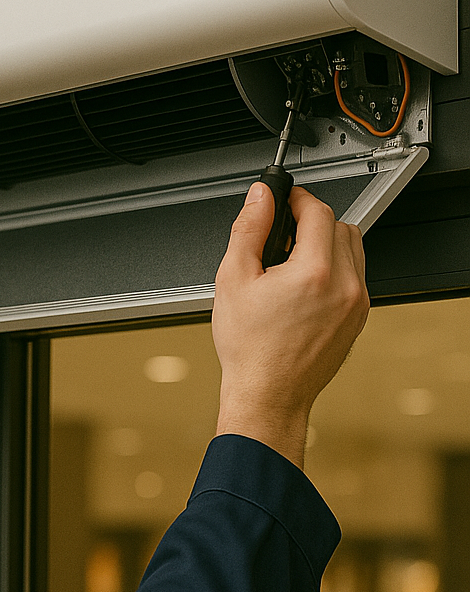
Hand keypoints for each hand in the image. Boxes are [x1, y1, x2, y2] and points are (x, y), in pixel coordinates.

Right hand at [212, 181, 368, 468]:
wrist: (269, 394)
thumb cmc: (249, 348)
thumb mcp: (233, 279)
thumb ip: (248, 229)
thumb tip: (261, 197)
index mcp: (314, 273)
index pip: (318, 211)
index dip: (297, 198)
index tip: (283, 200)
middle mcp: (345, 286)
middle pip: (340, 225)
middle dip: (311, 221)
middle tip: (282, 236)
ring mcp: (356, 303)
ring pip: (353, 247)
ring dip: (326, 242)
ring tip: (293, 261)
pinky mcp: (359, 316)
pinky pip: (355, 274)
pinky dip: (335, 268)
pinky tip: (305, 285)